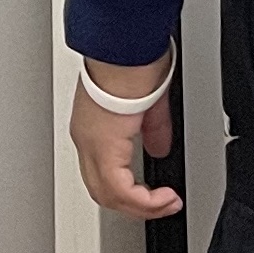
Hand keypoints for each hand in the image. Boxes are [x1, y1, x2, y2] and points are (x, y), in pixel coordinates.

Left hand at [69, 58, 182, 219]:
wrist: (127, 45)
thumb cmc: (133, 58)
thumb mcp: (147, 101)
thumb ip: (152, 130)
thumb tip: (159, 149)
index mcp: (94, 126)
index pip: (103, 172)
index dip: (128, 190)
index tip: (154, 193)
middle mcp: (86, 138)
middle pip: (102, 190)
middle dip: (134, 206)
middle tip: (161, 206)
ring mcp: (91, 143)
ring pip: (107, 194)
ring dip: (141, 207)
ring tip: (166, 204)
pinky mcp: (103, 146)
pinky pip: (120, 189)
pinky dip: (144, 201)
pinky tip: (163, 198)